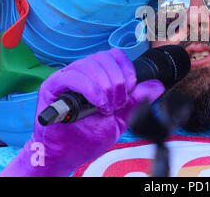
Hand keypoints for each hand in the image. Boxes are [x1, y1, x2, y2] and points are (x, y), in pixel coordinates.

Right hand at [0, 48, 164, 176]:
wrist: (67, 154)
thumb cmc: (89, 136)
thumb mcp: (120, 119)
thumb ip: (136, 101)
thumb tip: (157, 85)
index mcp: (97, 74)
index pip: (115, 55)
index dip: (127, 69)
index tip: (130, 90)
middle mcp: (81, 71)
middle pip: (104, 58)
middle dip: (118, 81)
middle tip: (118, 104)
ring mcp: (66, 76)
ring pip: (90, 64)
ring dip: (105, 86)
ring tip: (107, 107)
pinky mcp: (53, 86)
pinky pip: (73, 77)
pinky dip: (91, 89)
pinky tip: (99, 103)